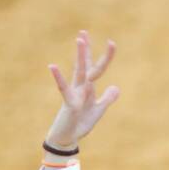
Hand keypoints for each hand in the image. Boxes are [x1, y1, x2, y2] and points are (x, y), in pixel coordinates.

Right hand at [44, 31, 119, 147]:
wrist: (68, 137)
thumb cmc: (81, 123)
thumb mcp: (98, 110)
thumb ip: (107, 98)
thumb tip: (116, 87)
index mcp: (89, 88)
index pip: (97, 69)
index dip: (105, 57)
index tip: (111, 42)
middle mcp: (81, 87)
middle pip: (86, 65)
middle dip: (86, 50)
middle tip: (84, 31)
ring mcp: (74, 93)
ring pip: (79, 72)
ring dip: (80, 56)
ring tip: (79, 40)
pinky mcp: (69, 103)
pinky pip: (64, 89)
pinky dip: (59, 78)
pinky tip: (52, 65)